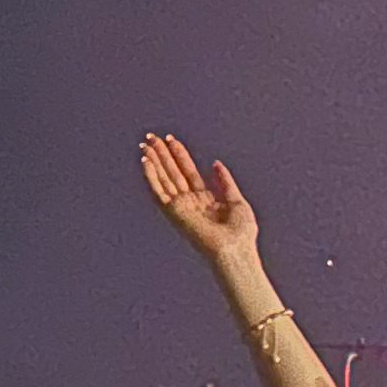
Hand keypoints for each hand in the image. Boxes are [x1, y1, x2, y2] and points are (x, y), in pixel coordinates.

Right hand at [138, 133, 258, 268]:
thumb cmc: (241, 233)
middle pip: (173, 173)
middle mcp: (190, 202)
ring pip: (164, 179)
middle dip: (163, 154)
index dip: (179, 155)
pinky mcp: (174, 213)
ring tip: (146, 143)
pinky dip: (151, 177)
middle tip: (151, 136)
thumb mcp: (236, 201)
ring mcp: (181, 207)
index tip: (171, 139)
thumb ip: (225, 182)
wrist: (235, 250)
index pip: (188, 172)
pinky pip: (158, 192)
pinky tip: (146, 161)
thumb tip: (215, 163)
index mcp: (205, 200)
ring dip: (154, 161)